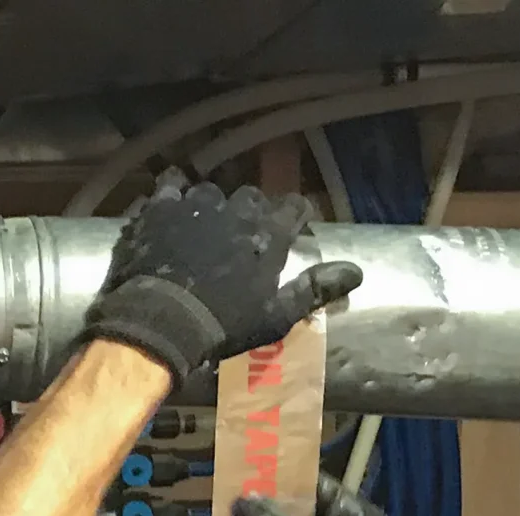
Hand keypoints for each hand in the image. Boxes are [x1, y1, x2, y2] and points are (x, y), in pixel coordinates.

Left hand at [78, 180, 362, 382]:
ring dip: (209, 205)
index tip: (289, 229)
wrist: (162, 321)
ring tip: (200, 225)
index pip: (294, 207)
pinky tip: (168, 209)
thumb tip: (357, 272)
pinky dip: (170, 196)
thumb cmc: (223, 325)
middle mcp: (238, 208)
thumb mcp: (275, 315)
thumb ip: (315, 289)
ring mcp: (198, 203)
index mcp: (269, 232)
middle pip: (252, 198)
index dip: (292, 217)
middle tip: (238, 236)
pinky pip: (169, 186)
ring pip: (211, 190)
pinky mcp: (162, 207)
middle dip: (249, 213)